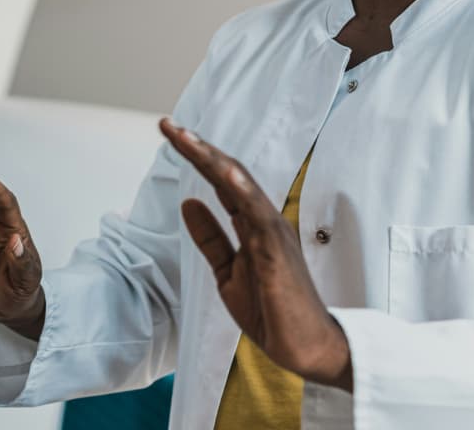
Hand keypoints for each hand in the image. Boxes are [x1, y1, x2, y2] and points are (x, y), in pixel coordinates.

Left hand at [159, 117, 352, 389]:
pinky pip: (259, 216)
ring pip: (241, 186)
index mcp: (253, 224)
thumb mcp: (227, 272)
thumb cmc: (272, 312)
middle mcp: (265, 220)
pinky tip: (225, 174)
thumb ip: (210, 237)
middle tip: (167, 125)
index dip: (198, 156)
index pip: (222, 181)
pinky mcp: (278, 251)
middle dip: (198, 148)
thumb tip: (188, 201)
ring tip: (186, 138)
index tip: (171, 134)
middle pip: (229, 174)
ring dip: (212, 160)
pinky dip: (243, 192)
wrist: (306, 348)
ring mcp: (273, 233)